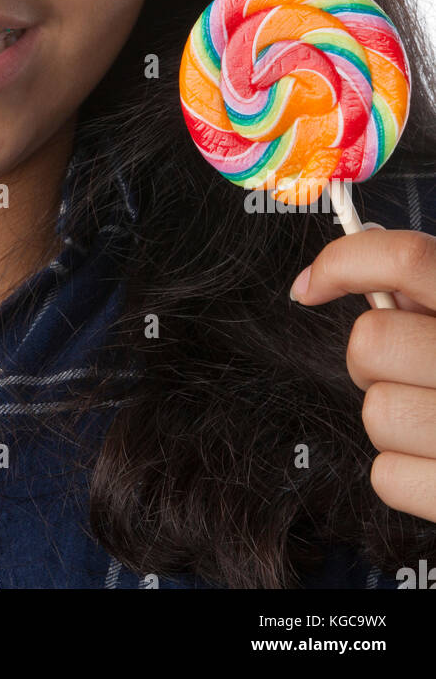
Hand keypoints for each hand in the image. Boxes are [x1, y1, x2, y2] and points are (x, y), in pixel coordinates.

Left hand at [290, 228, 435, 524]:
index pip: (407, 259)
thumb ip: (433, 286)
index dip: (344, 261)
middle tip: (406, 367)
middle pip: (371, 342)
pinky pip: (387, 476)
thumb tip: (361, 260)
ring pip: (375, 411)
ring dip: (393, 415)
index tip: (312, 283)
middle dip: (374, 356)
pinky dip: (405, 473)